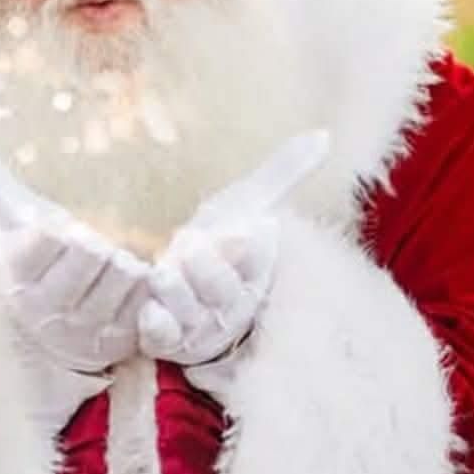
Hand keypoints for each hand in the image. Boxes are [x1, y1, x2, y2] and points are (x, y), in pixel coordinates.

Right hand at [0, 146, 150, 372]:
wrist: (63, 323)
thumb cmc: (44, 260)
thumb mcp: (17, 224)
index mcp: (18, 278)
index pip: (46, 237)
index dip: (59, 228)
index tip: (58, 233)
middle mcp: (47, 311)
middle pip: (90, 253)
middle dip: (95, 243)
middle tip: (93, 250)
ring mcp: (84, 331)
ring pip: (123, 274)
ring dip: (124, 263)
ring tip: (113, 268)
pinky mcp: (119, 342)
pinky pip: (146, 298)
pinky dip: (146, 284)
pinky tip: (132, 285)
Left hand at [137, 130, 330, 368]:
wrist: (179, 279)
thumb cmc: (219, 237)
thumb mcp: (248, 202)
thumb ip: (283, 171)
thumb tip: (324, 134)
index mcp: (255, 274)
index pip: (260, 263)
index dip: (257, 250)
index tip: (258, 226)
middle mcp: (230, 304)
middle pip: (225, 293)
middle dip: (211, 271)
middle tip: (193, 246)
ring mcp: (197, 325)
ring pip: (191, 315)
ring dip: (178, 294)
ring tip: (163, 273)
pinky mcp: (165, 338)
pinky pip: (161, 339)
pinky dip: (156, 328)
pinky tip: (149, 313)